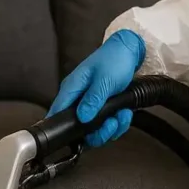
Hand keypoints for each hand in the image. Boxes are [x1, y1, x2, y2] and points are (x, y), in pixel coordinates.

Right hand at [47, 29, 145, 147]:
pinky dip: (119, 123)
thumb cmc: (114, 59)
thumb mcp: (104, 79)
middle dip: (97, 132)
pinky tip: (125, 114)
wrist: (131, 51)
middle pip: (79, 128)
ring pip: (95, 129)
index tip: (77, 137)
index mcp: (73, 88)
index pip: (57, 112)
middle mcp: (79, 99)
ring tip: (121, 117)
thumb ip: (93, 99)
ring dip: (111, 128)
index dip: (62, 128)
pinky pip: (108, 124)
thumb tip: (82, 117)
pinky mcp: (104, 107)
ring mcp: (92, 104)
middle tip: (110, 125)